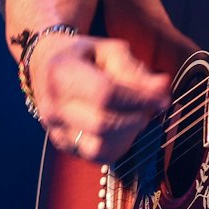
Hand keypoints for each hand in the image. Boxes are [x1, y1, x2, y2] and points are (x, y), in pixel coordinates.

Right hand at [25, 34, 170, 163]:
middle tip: (150, 107)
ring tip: (136, 116)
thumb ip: (135, 70)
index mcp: (62, 74)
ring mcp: (55, 129)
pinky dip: (118, 146)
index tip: (163, 99)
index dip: (139, 99)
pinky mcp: (63, 144)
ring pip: (99, 148)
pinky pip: (96, 157)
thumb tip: (162, 88)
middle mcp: (54, 106)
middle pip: (102, 125)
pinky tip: (124, 128)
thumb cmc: (84, 56)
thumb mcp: (109, 51)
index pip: (105, 95)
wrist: (46, 65)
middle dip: (136, 118)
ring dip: (128, 136)